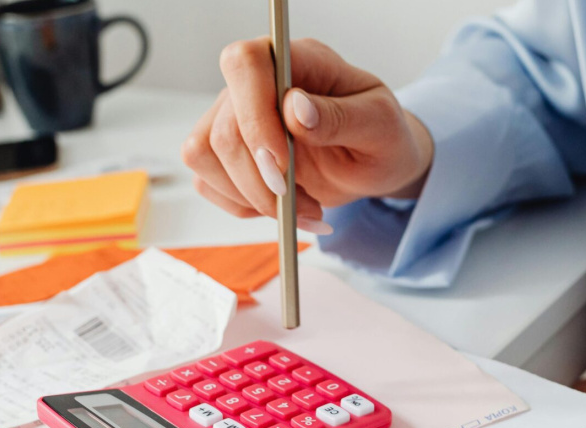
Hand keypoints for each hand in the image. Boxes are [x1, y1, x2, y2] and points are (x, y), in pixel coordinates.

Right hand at [182, 37, 433, 233]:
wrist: (374, 164)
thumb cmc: (381, 136)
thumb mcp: (379, 126)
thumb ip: (339, 116)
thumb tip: (295, 108)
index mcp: (297, 61)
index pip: (246, 64)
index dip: (254, 115)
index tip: (282, 162)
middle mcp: (257, 84)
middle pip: (222, 128)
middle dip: (260, 180)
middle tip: (305, 203)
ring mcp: (234, 117)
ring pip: (205, 156)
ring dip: (253, 197)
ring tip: (303, 207)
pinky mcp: (226, 153)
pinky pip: (208, 182)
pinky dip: (246, 207)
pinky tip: (284, 209)